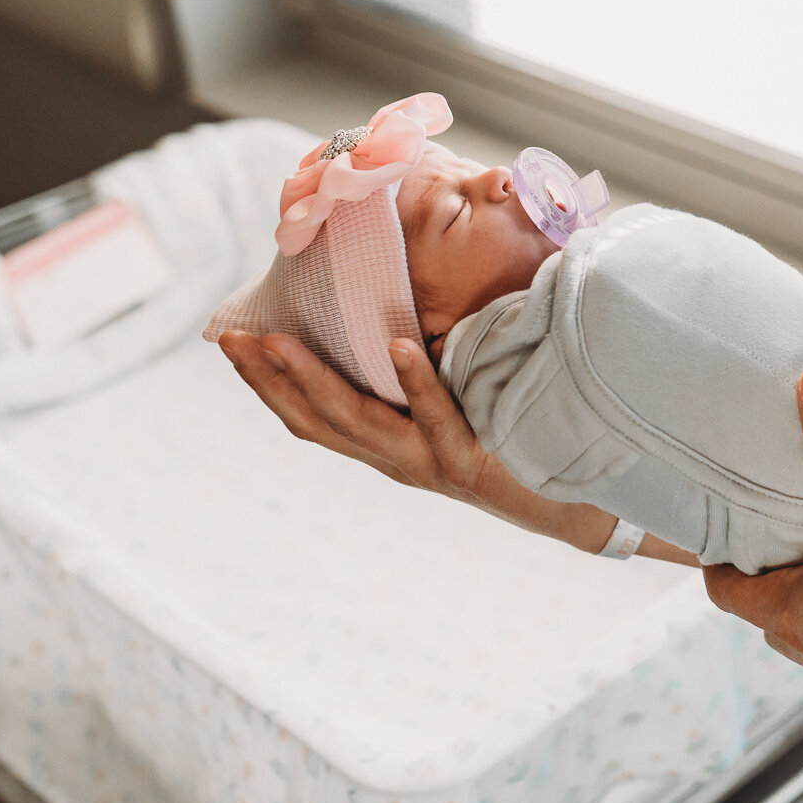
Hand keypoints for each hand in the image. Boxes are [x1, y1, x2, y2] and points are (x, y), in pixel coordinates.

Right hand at [217, 330, 622, 553]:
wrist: (574, 499)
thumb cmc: (512, 437)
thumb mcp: (452, 401)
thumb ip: (420, 369)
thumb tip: (392, 303)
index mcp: (385, 444)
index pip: (308, 414)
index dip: (264, 382)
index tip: (228, 339)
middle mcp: (397, 458)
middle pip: (315, 419)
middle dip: (267, 378)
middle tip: (231, 337)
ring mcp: (430, 461)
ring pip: (359, 421)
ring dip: (315, 377)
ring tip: (279, 340)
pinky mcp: (470, 459)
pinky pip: (437, 416)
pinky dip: (415, 381)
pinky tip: (396, 345)